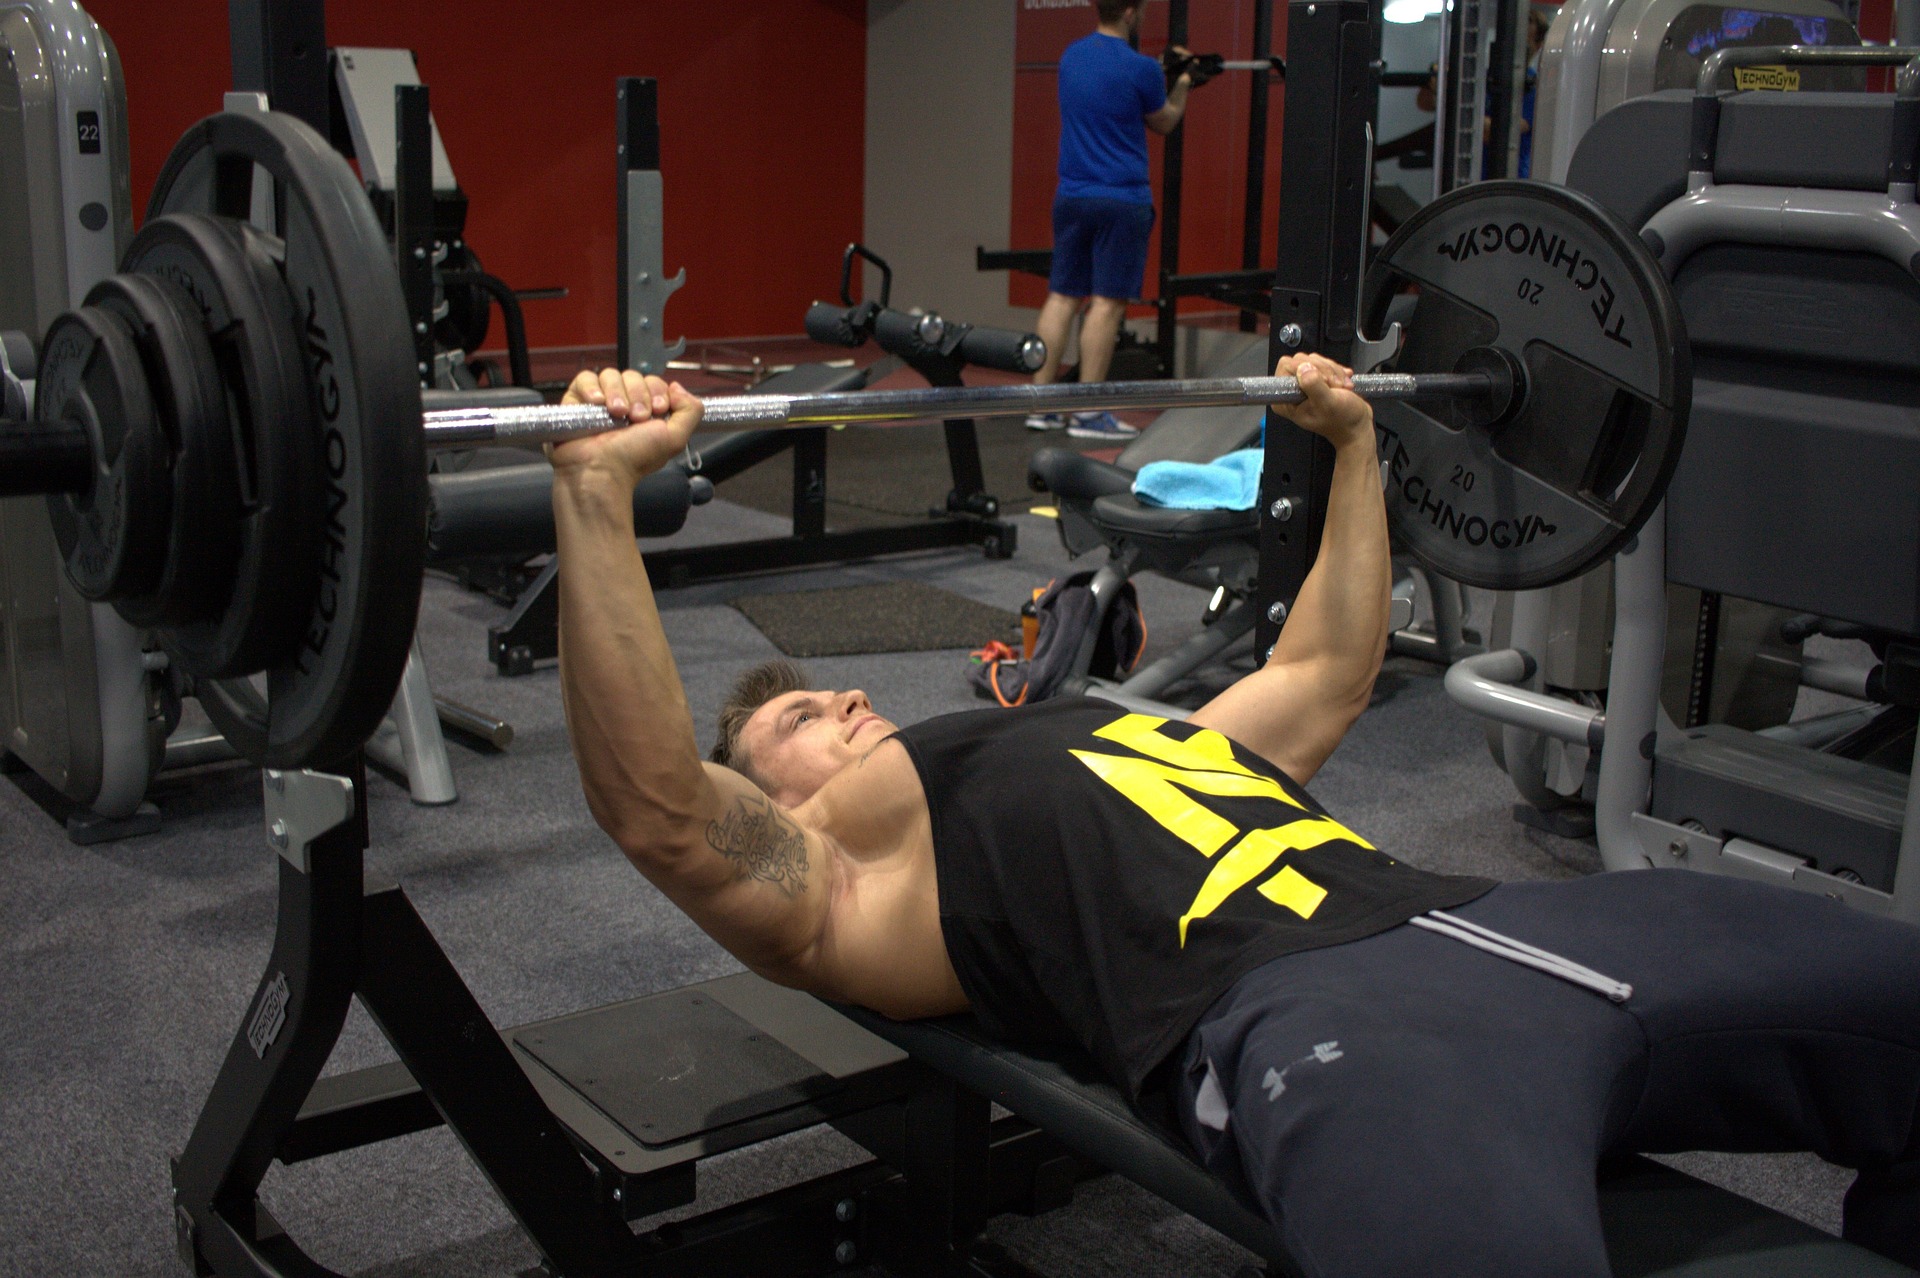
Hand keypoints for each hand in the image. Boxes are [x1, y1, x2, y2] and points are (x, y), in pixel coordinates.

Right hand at [550, 367, 703, 490]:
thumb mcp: (675, 438)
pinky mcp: (577, 401)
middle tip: (636, 418)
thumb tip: (677, 387)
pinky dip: (592, 388)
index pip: (653, 382)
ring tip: (617, 414)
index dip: (657, 391)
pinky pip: (585, 378)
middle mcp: (623, 404)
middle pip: (633, 376)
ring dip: (617, 393)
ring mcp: (599, 402)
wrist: (602, 471)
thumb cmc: (634, 460)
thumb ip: (690, 411)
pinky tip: (597, 404)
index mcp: (645, 410)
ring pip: (611, 375)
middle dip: (638, 395)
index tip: (656, 410)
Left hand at [1270, 354, 1371, 450]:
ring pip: (1314, 360)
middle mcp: (1291, 391)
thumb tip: (1303, 368)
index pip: (1286, 365)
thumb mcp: (1327, 403)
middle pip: (1301, 360)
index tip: (1323, 381)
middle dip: (1323, 370)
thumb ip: (1313, 385)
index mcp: (1285, 399)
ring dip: (1333, 372)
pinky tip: (1343, 384)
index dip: (1307, 368)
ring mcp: (1303, 384)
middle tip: (1334, 386)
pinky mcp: (1316, 378)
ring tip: (1340, 388)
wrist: (1356, 424)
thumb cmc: (1342, 420)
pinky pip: (1324, 362)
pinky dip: (1337, 371)